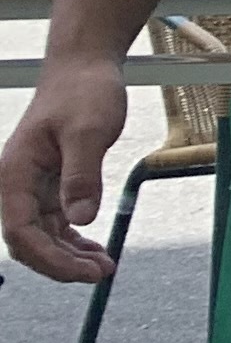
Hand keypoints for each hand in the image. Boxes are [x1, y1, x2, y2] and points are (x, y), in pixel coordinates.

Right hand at [0, 62, 125, 285]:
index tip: (84, 272)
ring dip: (69, 255)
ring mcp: (32, 186)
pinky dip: (73, 240)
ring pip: (42, 235)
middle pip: (28, 240)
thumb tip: (81, 219)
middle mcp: (16, 184)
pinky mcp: (50, 184)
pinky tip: (94, 250)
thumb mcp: (89, 131)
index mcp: (14, 174)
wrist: (85, 69)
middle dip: (61, 263)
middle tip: (101, 273)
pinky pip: (54, 222)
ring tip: (104, 267)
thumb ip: (83, 174)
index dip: (50, 259)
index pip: (21, 231)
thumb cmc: (84, 92)